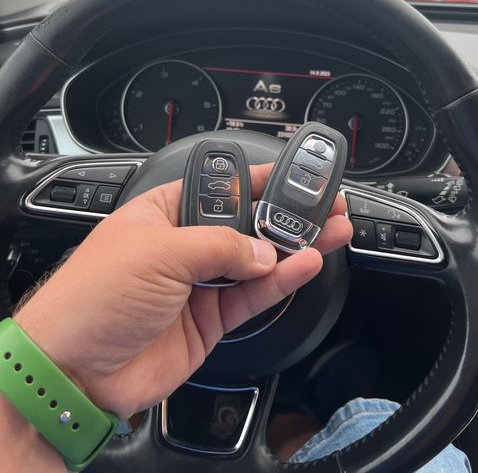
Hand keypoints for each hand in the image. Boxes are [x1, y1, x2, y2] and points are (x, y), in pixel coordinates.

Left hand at [15, 163, 351, 418]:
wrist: (75, 371)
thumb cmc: (94, 296)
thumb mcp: (160, 251)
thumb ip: (220, 246)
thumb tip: (263, 251)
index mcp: (163, 212)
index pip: (220, 187)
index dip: (258, 180)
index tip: (294, 175)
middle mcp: (183, 245)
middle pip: (246, 224)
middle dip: (286, 215)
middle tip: (326, 207)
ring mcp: (198, 283)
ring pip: (257, 260)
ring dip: (295, 247)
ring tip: (332, 232)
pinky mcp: (209, 319)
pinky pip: (254, 295)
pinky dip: (282, 281)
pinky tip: (306, 264)